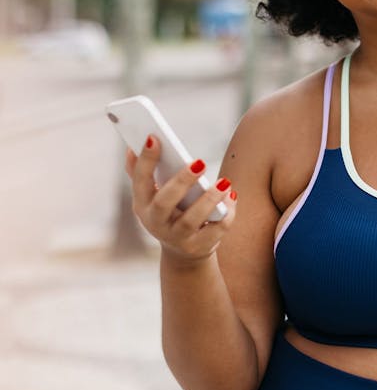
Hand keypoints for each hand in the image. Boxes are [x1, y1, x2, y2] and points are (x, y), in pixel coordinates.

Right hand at [125, 135, 236, 262]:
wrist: (184, 252)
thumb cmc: (169, 212)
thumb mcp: (153, 196)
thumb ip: (142, 173)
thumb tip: (131, 147)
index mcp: (142, 204)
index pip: (140, 181)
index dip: (145, 160)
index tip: (154, 137)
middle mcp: (156, 223)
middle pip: (164, 203)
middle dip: (181, 182)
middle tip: (200, 162)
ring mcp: (177, 237)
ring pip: (191, 220)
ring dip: (208, 200)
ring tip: (224, 182)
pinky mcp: (199, 246)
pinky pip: (215, 230)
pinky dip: (226, 213)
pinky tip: (231, 195)